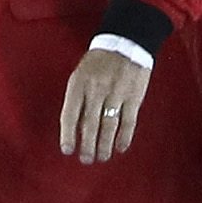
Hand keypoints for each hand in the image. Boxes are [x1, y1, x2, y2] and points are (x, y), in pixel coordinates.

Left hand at [59, 46, 150, 162]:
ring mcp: (116, 94)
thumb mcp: (81, 74)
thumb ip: (78, 97)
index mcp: (79, 83)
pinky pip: (128, 122)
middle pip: (90, 124)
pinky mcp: (133, 98)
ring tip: (101, 157)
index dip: (68, 134)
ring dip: (104, 145)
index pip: (70, 113)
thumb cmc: (99, 61)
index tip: (67, 150)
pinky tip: (120, 148)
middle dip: (87, 145)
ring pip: (108, 126)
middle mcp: (96, 90)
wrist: (125, 43)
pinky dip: (124, 137)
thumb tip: (75, 126)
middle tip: (85, 159)